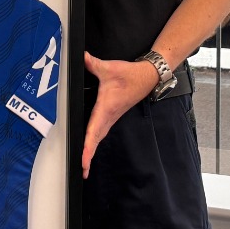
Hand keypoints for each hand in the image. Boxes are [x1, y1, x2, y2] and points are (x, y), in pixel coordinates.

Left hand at [81, 52, 159, 178]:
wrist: (147, 77)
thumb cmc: (130, 75)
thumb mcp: (109, 68)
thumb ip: (93, 63)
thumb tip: (82, 57)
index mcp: (106, 108)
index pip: (94, 131)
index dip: (88, 147)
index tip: (83, 160)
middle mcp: (108, 116)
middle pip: (96, 140)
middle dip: (88, 156)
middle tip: (82, 171)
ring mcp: (111, 118)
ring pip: (99, 137)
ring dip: (91, 150)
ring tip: (84, 165)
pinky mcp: (111, 116)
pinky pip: (101, 132)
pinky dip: (94, 142)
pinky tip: (89, 146)